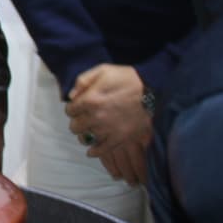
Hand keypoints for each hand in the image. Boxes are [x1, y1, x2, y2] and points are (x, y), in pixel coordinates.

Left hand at [65, 64, 150, 183]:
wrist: (152, 90)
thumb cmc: (127, 78)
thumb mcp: (103, 70)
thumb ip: (83, 81)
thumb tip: (72, 96)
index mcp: (90, 100)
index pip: (70, 111)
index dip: (72, 109)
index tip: (78, 108)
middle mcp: (96, 117)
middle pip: (75, 126)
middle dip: (77, 121)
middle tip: (84, 119)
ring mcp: (108, 130)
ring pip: (85, 139)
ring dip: (85, 135)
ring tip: (90, 131)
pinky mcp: (120, 139)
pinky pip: (101, 150)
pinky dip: (94, 152)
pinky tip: (92, 150)